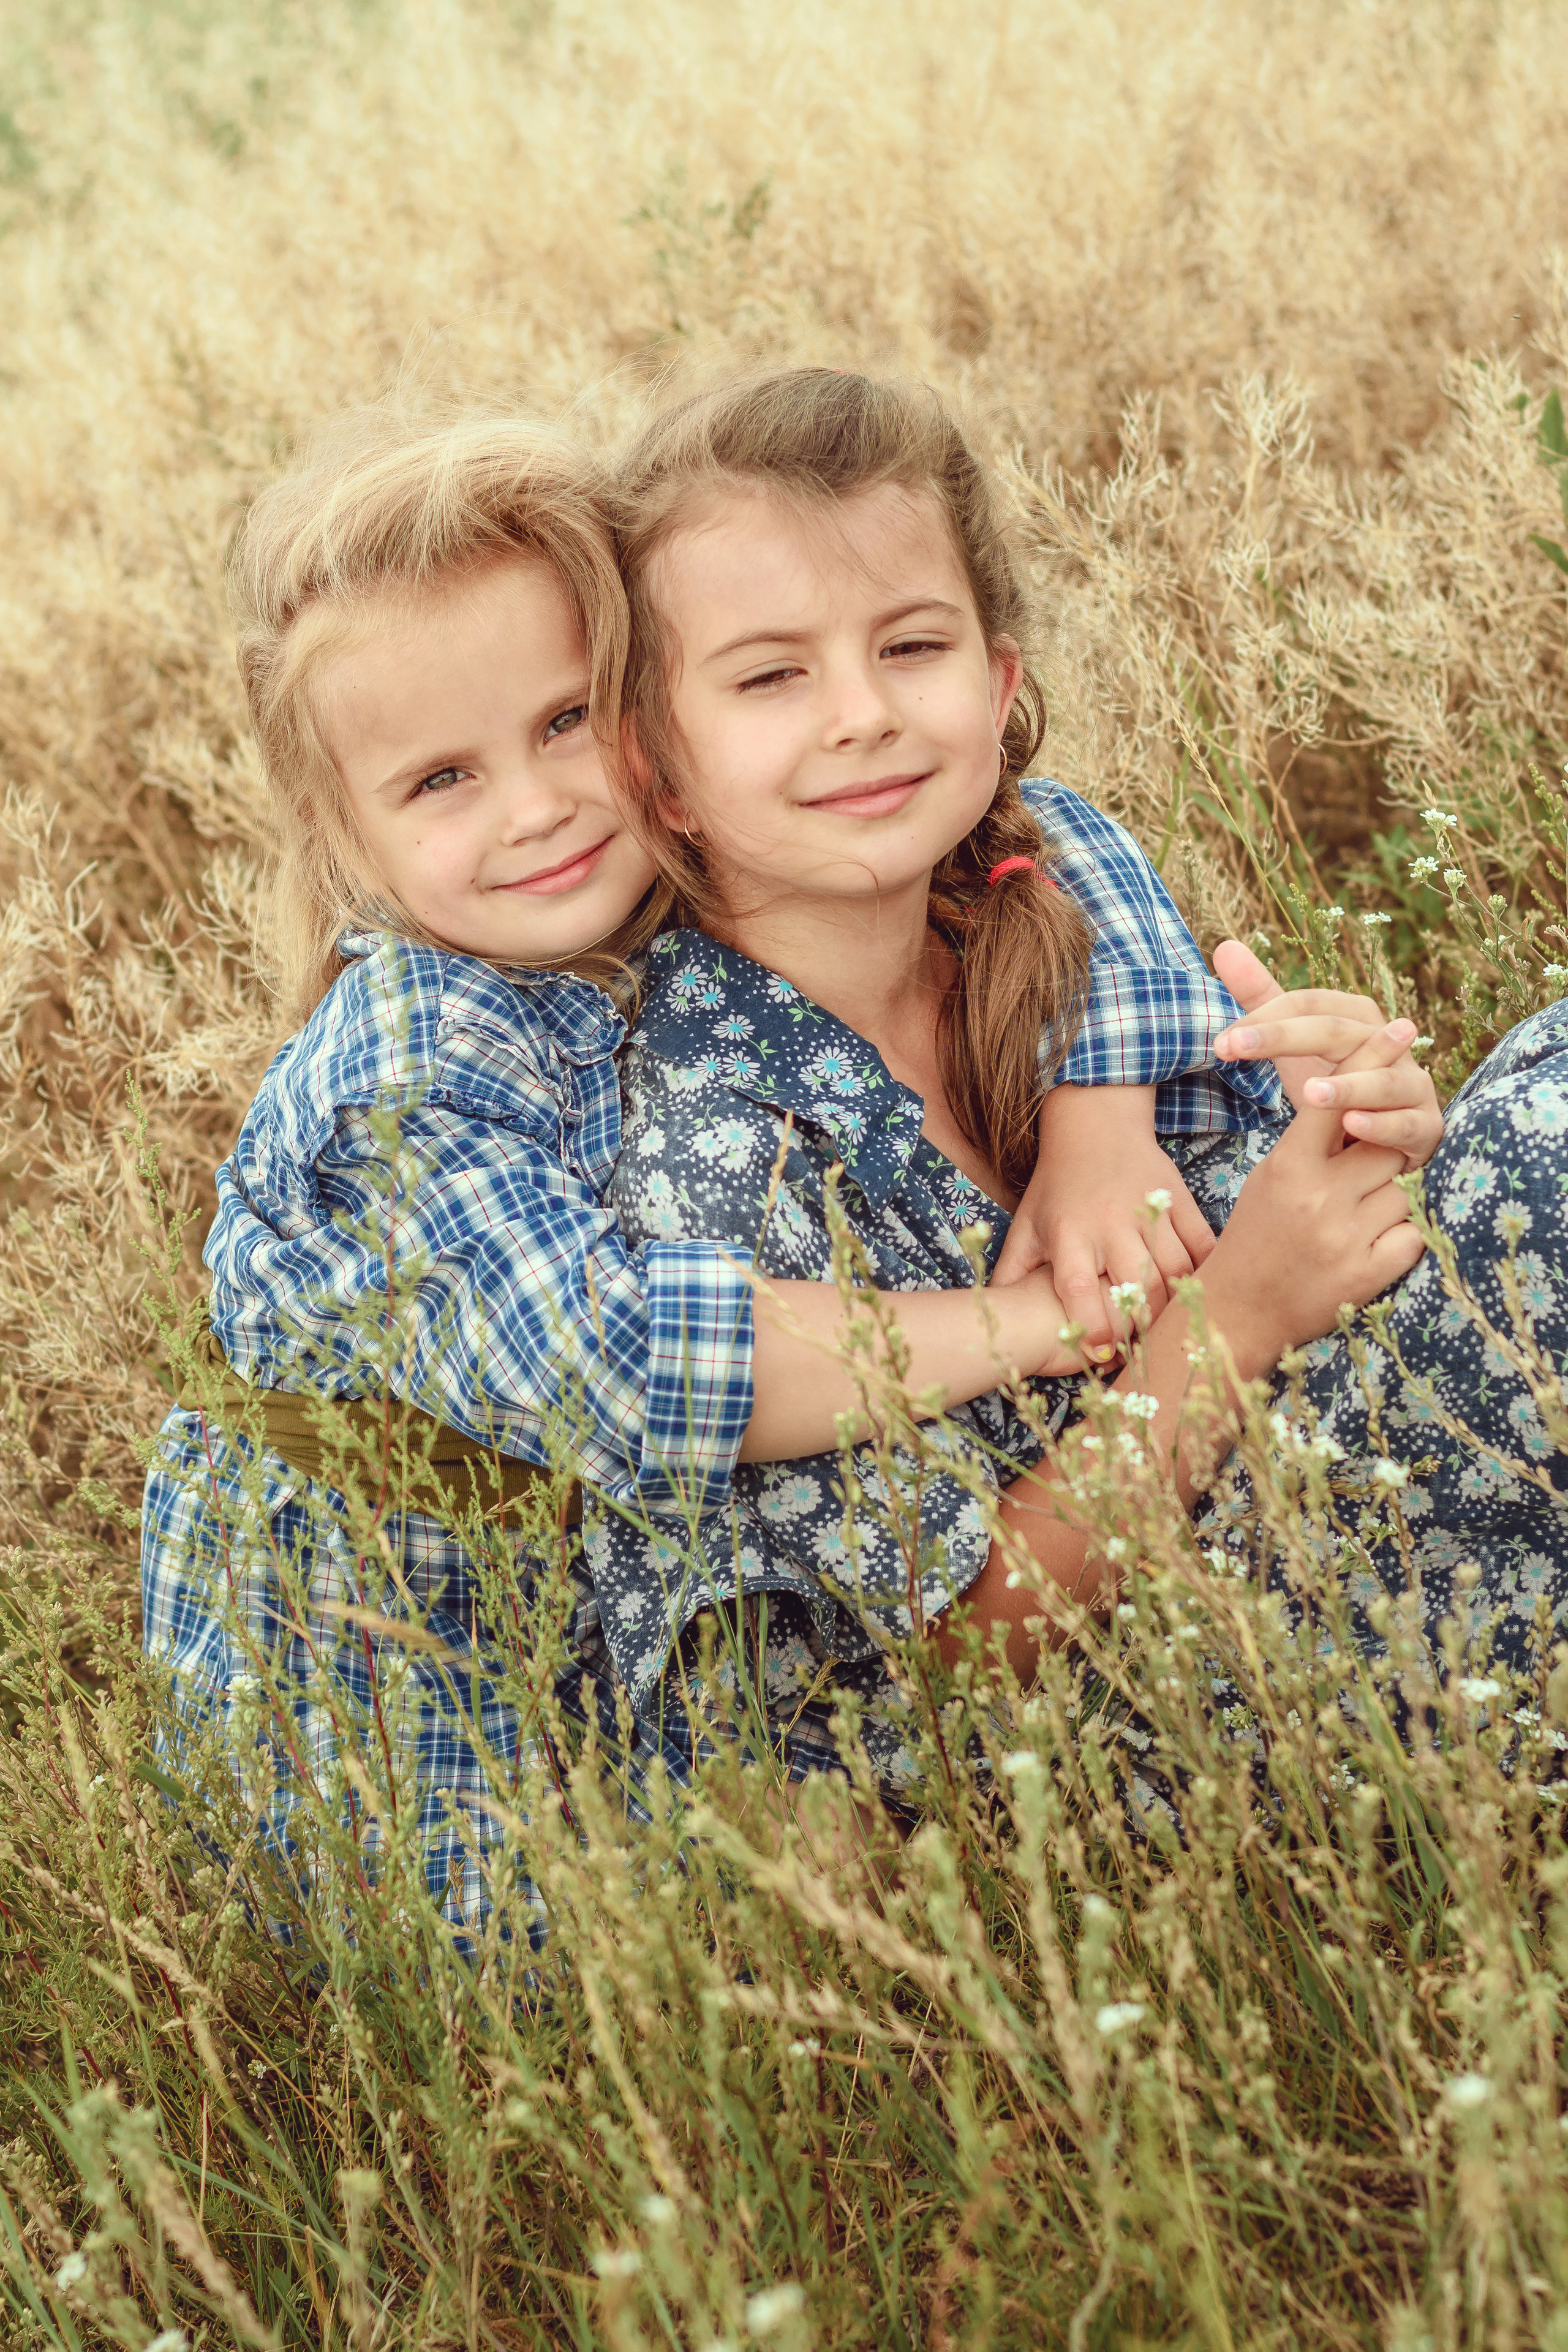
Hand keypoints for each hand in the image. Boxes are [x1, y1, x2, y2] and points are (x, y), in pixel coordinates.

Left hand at [991, 1084, 1215, 1360]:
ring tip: (1165, 1326)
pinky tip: (1195, 1292)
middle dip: (1142, 1324)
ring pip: (1175, 1271)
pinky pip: (1202, 1245)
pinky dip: (1205, 1272)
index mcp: (1069, 1231)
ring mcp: (1150, 1209)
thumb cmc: (1057, 1185)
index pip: (1081, 1289)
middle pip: (1138, 1286)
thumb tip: (994, 1317)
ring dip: (1173, 1304)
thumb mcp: (1026, 1223)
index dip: (1092, 1327)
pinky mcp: (1180, 1199)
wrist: (1095, 1123)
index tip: (1101, 1355)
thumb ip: (1012, 1271)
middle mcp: (1111, 1221)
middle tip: (1139, 1346)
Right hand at [1199, 1022, 1427, 1370]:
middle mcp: (1318, 1199)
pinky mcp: (1370, 1273)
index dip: (1368, 1059)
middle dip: (1382, 1152)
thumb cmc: (1255, 1235)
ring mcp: (1346, 1238)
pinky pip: (1413, 1233)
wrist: (1240, 1311)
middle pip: (1385, 1144)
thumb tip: (1352, 1091)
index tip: (1399, 1027)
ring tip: (1352, 1218)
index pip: (1335, 1099)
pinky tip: (1367, 1245)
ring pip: (1403, 1188)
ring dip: (1389, 1197)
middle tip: (1362, 1171)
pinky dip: (1400, 1235)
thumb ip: (1312, 1139)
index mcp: (1287, 1168)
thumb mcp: (1270, 1175)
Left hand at [1212, 939, 1442, 1168]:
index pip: (1307, 1006)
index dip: (1264, 1020)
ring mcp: (1412, 1084)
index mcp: (1356, 1017)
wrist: (1392, 1131)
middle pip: (1337, 1032)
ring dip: (1348, 1086)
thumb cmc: (1341, 1079)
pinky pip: (1406, 1124)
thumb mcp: (1299, 1042)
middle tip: (1236, 1049)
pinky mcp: (1426, 1125)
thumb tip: (1224, 946)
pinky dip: (1382, 1126)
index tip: (1220, 1043)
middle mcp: (1389, 1043)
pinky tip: (1353, 1126)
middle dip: (1284, 1038)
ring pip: (1381, 1080)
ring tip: (1311, 1093)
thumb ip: (1265, 998)